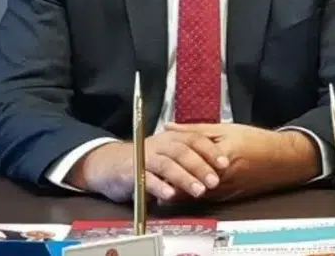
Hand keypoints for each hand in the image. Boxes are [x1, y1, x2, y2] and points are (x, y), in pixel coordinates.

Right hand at [68, 129, 230, 202]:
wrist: (109, 164)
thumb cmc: (145, 160)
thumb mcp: (167, 154)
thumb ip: (187, 157)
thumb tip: (216, 166)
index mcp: (171, 138)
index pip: (194, 139)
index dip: (210, 151)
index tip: (224, 163)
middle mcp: (159, 144)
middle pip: (182, 151)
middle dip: (200, 166)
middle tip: (214, 181)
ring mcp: (145, 157)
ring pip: (167, 165)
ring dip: (184, 177)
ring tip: (198, 191)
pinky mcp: (132, 172)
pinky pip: (147, 179)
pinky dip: (160, 187)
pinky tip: (170, 196)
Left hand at [163, 122, 320, 201]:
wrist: (282, 159)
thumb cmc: (255, 140)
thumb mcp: (225, 129)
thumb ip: (195, 130)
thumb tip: (169, 127)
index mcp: (221, 157)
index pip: (189, 165)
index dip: (169, 167)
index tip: (152, 163)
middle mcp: (223, 177)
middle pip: (189, 183)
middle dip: (170, 182)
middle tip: (151, 177)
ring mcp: (226, 190)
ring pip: (195, 193)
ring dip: (178, 190)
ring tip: (161, 184)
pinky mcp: (229, 197)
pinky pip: (205, 197)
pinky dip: (191, 193)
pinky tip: (181, 188)